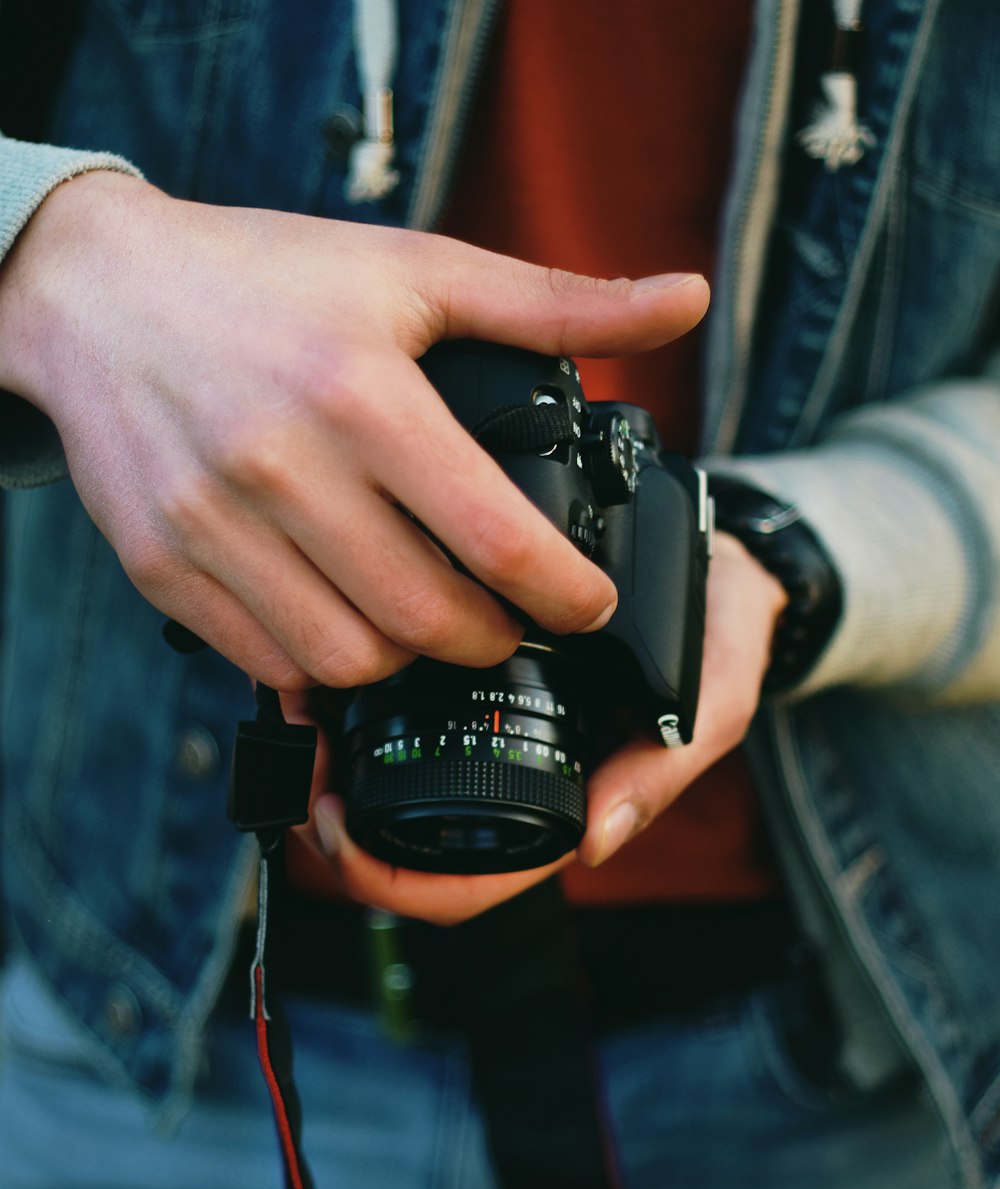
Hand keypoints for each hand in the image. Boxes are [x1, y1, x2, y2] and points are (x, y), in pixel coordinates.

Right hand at [0, 170, 707, 689]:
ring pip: (348, 660)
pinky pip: (267, 661)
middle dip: (494, 639)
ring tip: (424, 617)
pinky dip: (321, 660)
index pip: (497, 541)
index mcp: (363, 393)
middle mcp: (283, 466)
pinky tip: (343, 616)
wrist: (95, 293)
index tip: (587, 604)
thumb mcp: (416, 269)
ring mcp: (215, 525)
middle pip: (429, 622)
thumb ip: (556, 303)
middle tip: (509, 620)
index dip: (566, 596)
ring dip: (408, 658)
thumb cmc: (266, 280)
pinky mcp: (165, 567)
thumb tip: (685, 302)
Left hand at [288, 532, 787, 923]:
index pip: (468, 883)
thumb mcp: (715, 694)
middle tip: (304, 773)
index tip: (342, 831)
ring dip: (331, 773)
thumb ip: (664, 766)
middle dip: (338, 833)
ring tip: (301, 722)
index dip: (393, 881)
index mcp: (566, 806)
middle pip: (406, 854)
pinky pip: (396, 727)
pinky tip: (318, 680)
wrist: (722, 559)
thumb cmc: (719, 629)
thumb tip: (594, 843)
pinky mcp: (468, 690)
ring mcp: (488, 741)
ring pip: (388, 798)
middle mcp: (516, 786)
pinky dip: (347, 715)